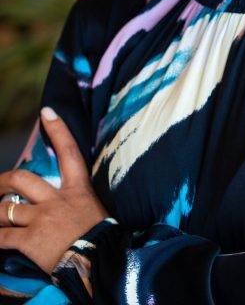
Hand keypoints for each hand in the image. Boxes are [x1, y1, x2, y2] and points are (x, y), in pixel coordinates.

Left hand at [0, 107, 108, 274]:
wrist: (100, 263)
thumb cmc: (103, 239)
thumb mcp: (96, 211)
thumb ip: (80, 202)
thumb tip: (73, 201)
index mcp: (77, 189)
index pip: (68, 152)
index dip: (57, 130)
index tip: (46, 112)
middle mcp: (56, 199)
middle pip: (22, 179)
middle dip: (3, 181)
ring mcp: (41, 218)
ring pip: (5, 210)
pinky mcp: (30, 240)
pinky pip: (2, 236)